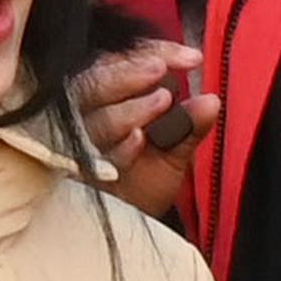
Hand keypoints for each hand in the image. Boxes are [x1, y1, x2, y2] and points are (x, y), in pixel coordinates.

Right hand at [74, 42, 211, 219]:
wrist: (124, 227)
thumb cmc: (142, 182)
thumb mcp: (171, 152)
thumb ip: (189, 126)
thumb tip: (212, 101)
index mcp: (106, 96)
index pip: (121, 61)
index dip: (154, 54)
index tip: (192, 58)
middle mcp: (82, 114)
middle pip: (95, 82)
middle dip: (128, 73)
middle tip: (160, 68)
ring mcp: (71, 143)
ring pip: (90, 117)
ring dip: (128, 108)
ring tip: (162, 101)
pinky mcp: (68, 173)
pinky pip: (86, 155)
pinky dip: (116, 147)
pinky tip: (138, 139)